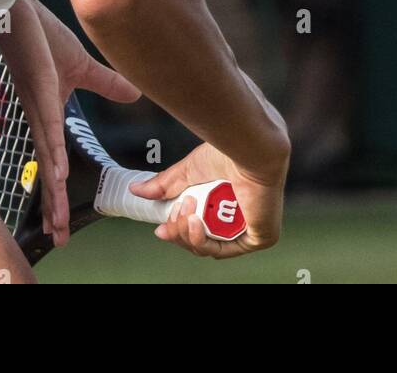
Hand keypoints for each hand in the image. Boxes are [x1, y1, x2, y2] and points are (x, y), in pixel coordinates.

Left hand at [0, 0, 140, 248]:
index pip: (54, 162)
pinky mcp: (38, 89)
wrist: (20, 14)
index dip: (56, 193)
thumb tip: (134, 94)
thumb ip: (106, 84)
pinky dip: (53, 150)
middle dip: (52, 204)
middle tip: (57, 235)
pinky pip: (47, 126)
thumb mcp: (81, 66)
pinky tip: (58, 172)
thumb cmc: (42, 38)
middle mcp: (40, 118)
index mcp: (48, 116)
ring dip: (52, 187)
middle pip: (48, 169)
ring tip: (58, 216)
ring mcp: (38, 105)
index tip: (59, 223)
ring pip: (46, 155)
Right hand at [129, 139, 289, 258]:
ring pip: (210, 248)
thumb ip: (165, 185)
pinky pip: (225, 249)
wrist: (249, 147)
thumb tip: (135, 190)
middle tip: (171, 219)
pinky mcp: (261, 236)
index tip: (160, 230)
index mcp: (227, 205)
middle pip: (202, 242)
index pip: (200, 229)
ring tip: (185, 212)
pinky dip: (203, 240)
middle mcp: (241, 220)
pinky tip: (194, 222)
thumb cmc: (226, 152)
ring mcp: (252, 230)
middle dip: (180, 233)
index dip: (178, 232)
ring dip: (188, 233)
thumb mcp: (188, 171)